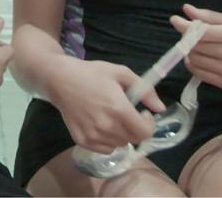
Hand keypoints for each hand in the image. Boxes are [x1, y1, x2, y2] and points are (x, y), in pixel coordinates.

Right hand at [48, 55, 164, 153]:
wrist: (60, 79)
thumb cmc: (92, 73)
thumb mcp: (120, 72)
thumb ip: (144, 90)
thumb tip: (160, 108)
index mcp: (119, 109)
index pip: (145, 133)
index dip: (148, 124)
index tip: (143, 113)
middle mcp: (107, 126)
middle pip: (133, 139)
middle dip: (135, 127)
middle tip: (127, 113)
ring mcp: (93, 136)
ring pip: (120, 145)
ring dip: (122, 133)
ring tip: (112, 116)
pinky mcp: (83, 141)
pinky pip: (105, 149)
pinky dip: (108, 140)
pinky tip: (101, 123)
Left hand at [170, 4, 221, 89]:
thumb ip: (209, 16)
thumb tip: (186, 9)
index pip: (203, 32)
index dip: (185, 26)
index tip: (174, 19)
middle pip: (197, 46)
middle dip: (188, 38)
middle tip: (189, 32)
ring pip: (196, 60)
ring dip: (190, 51)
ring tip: (195, 44)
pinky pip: (200, 74)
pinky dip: (193, 64)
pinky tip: (198, 57)